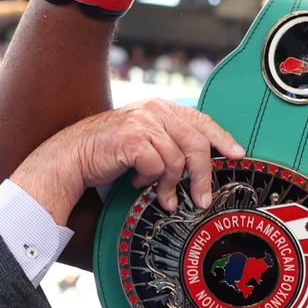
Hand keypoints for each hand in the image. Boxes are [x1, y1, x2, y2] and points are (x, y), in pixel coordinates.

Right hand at [10, 99, 244, 221]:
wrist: (70, 160)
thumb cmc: (108, 155)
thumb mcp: (144, 144)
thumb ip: (170, 145)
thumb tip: (201, 166)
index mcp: (160, 108)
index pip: (201, 120)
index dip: (221, 138)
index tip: (237, 154)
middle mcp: (154, 110)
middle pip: (196, 143)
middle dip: (203, 176)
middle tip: (203, 199)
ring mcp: (143, 122)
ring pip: (178, 159)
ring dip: (171, 184)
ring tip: (161, 195)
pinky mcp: (132, 138)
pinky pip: (158, 166)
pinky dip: (150, 180)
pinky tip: (136, 181)